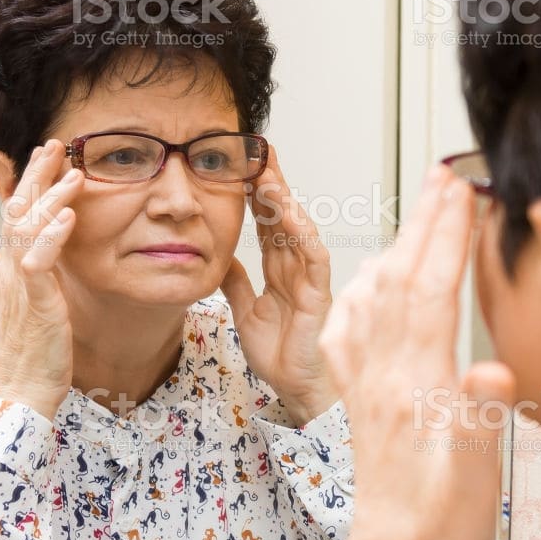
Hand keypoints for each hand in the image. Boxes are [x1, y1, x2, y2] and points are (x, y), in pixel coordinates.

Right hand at [0, 140, 82, 421]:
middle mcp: (8, 271)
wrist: (20, 391)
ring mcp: (19, 285)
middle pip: (18, 212)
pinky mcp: (34, 302)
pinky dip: (52, 237)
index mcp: (7, 269)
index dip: (27, 184)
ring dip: (50, 198)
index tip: (45, 155)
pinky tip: (69, 216)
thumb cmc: (23, 351)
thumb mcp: (10, 305)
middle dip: (37, 176)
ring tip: (74, 172)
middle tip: (56, 144)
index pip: (14, 215)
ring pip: (29, 230)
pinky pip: (40, 262)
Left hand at [221, 148, 335, 425]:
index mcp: (280, 270)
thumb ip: (236, 282)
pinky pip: (313, 258)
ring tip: (266, 173)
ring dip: (283, 200)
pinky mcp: (319, 294)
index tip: (238, 166)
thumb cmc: (281, 355)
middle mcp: (296, 268)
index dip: (254, 194)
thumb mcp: (244, 311)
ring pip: (298, 229)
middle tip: (256, 151)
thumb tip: (221, 256)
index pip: (267, 222)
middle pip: (282, 216)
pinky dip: (301, 235)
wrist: (296, 389)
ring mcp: (310, 278)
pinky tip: (288, 215)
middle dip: (270, 183)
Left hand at [319, 164, 515, 539]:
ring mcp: (367, 381)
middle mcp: (385, 375)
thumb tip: (490, 373)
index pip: (432, 291)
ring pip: (377, 295)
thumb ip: (481, 422)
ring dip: (399, 243)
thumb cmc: (440, 524)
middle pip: (403, 279)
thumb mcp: (477, 480)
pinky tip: (369, 278)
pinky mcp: (359, 394)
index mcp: (418, 386)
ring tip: (417, 211)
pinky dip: (365, 288)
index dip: (447, 236)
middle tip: (442, 177)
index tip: (461, 192)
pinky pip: (351, 327)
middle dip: (424, 221)